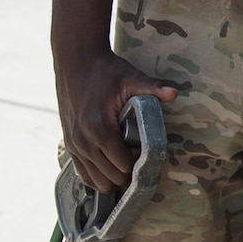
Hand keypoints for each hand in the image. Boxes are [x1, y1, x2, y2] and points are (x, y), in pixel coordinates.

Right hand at [55, 49, 177, 193]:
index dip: (139, 161)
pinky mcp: (69, 144)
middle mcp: (83, 141)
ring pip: (96, 180)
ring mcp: (73, 145)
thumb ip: (152, 89)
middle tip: (139, 155)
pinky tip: (110, 168)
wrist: (75, 61)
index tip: (146, 147)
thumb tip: (173, 93)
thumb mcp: (130, 78)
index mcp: (99, 128)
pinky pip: (83, 173)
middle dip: (129, 172)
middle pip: (112, 177)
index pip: (123, 165)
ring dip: (114, 177)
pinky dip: (97, 176)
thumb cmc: (104, 70)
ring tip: (127, 162)